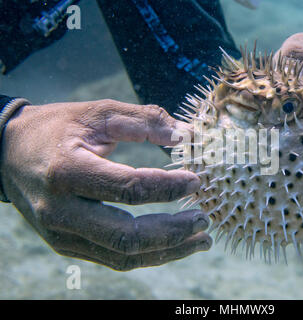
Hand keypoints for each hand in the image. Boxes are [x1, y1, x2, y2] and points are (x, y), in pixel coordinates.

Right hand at [0, 99, 211, 270]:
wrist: (7, 154)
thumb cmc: (56, 129)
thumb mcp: (97, 113)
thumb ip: (143, 120)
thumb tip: (186, 135)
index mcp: (67, 171)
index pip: (127, 188)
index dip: (167, 187)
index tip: (197, 181)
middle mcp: (61, 209)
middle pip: (126, 236)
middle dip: (173, 231)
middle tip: (205, 220)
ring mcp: (61, 234)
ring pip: (123, 255)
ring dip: (167, 251)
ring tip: (200, 240)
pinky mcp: (65, 245)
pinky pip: (113, 258)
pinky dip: (148, 254)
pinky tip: (172, 244)